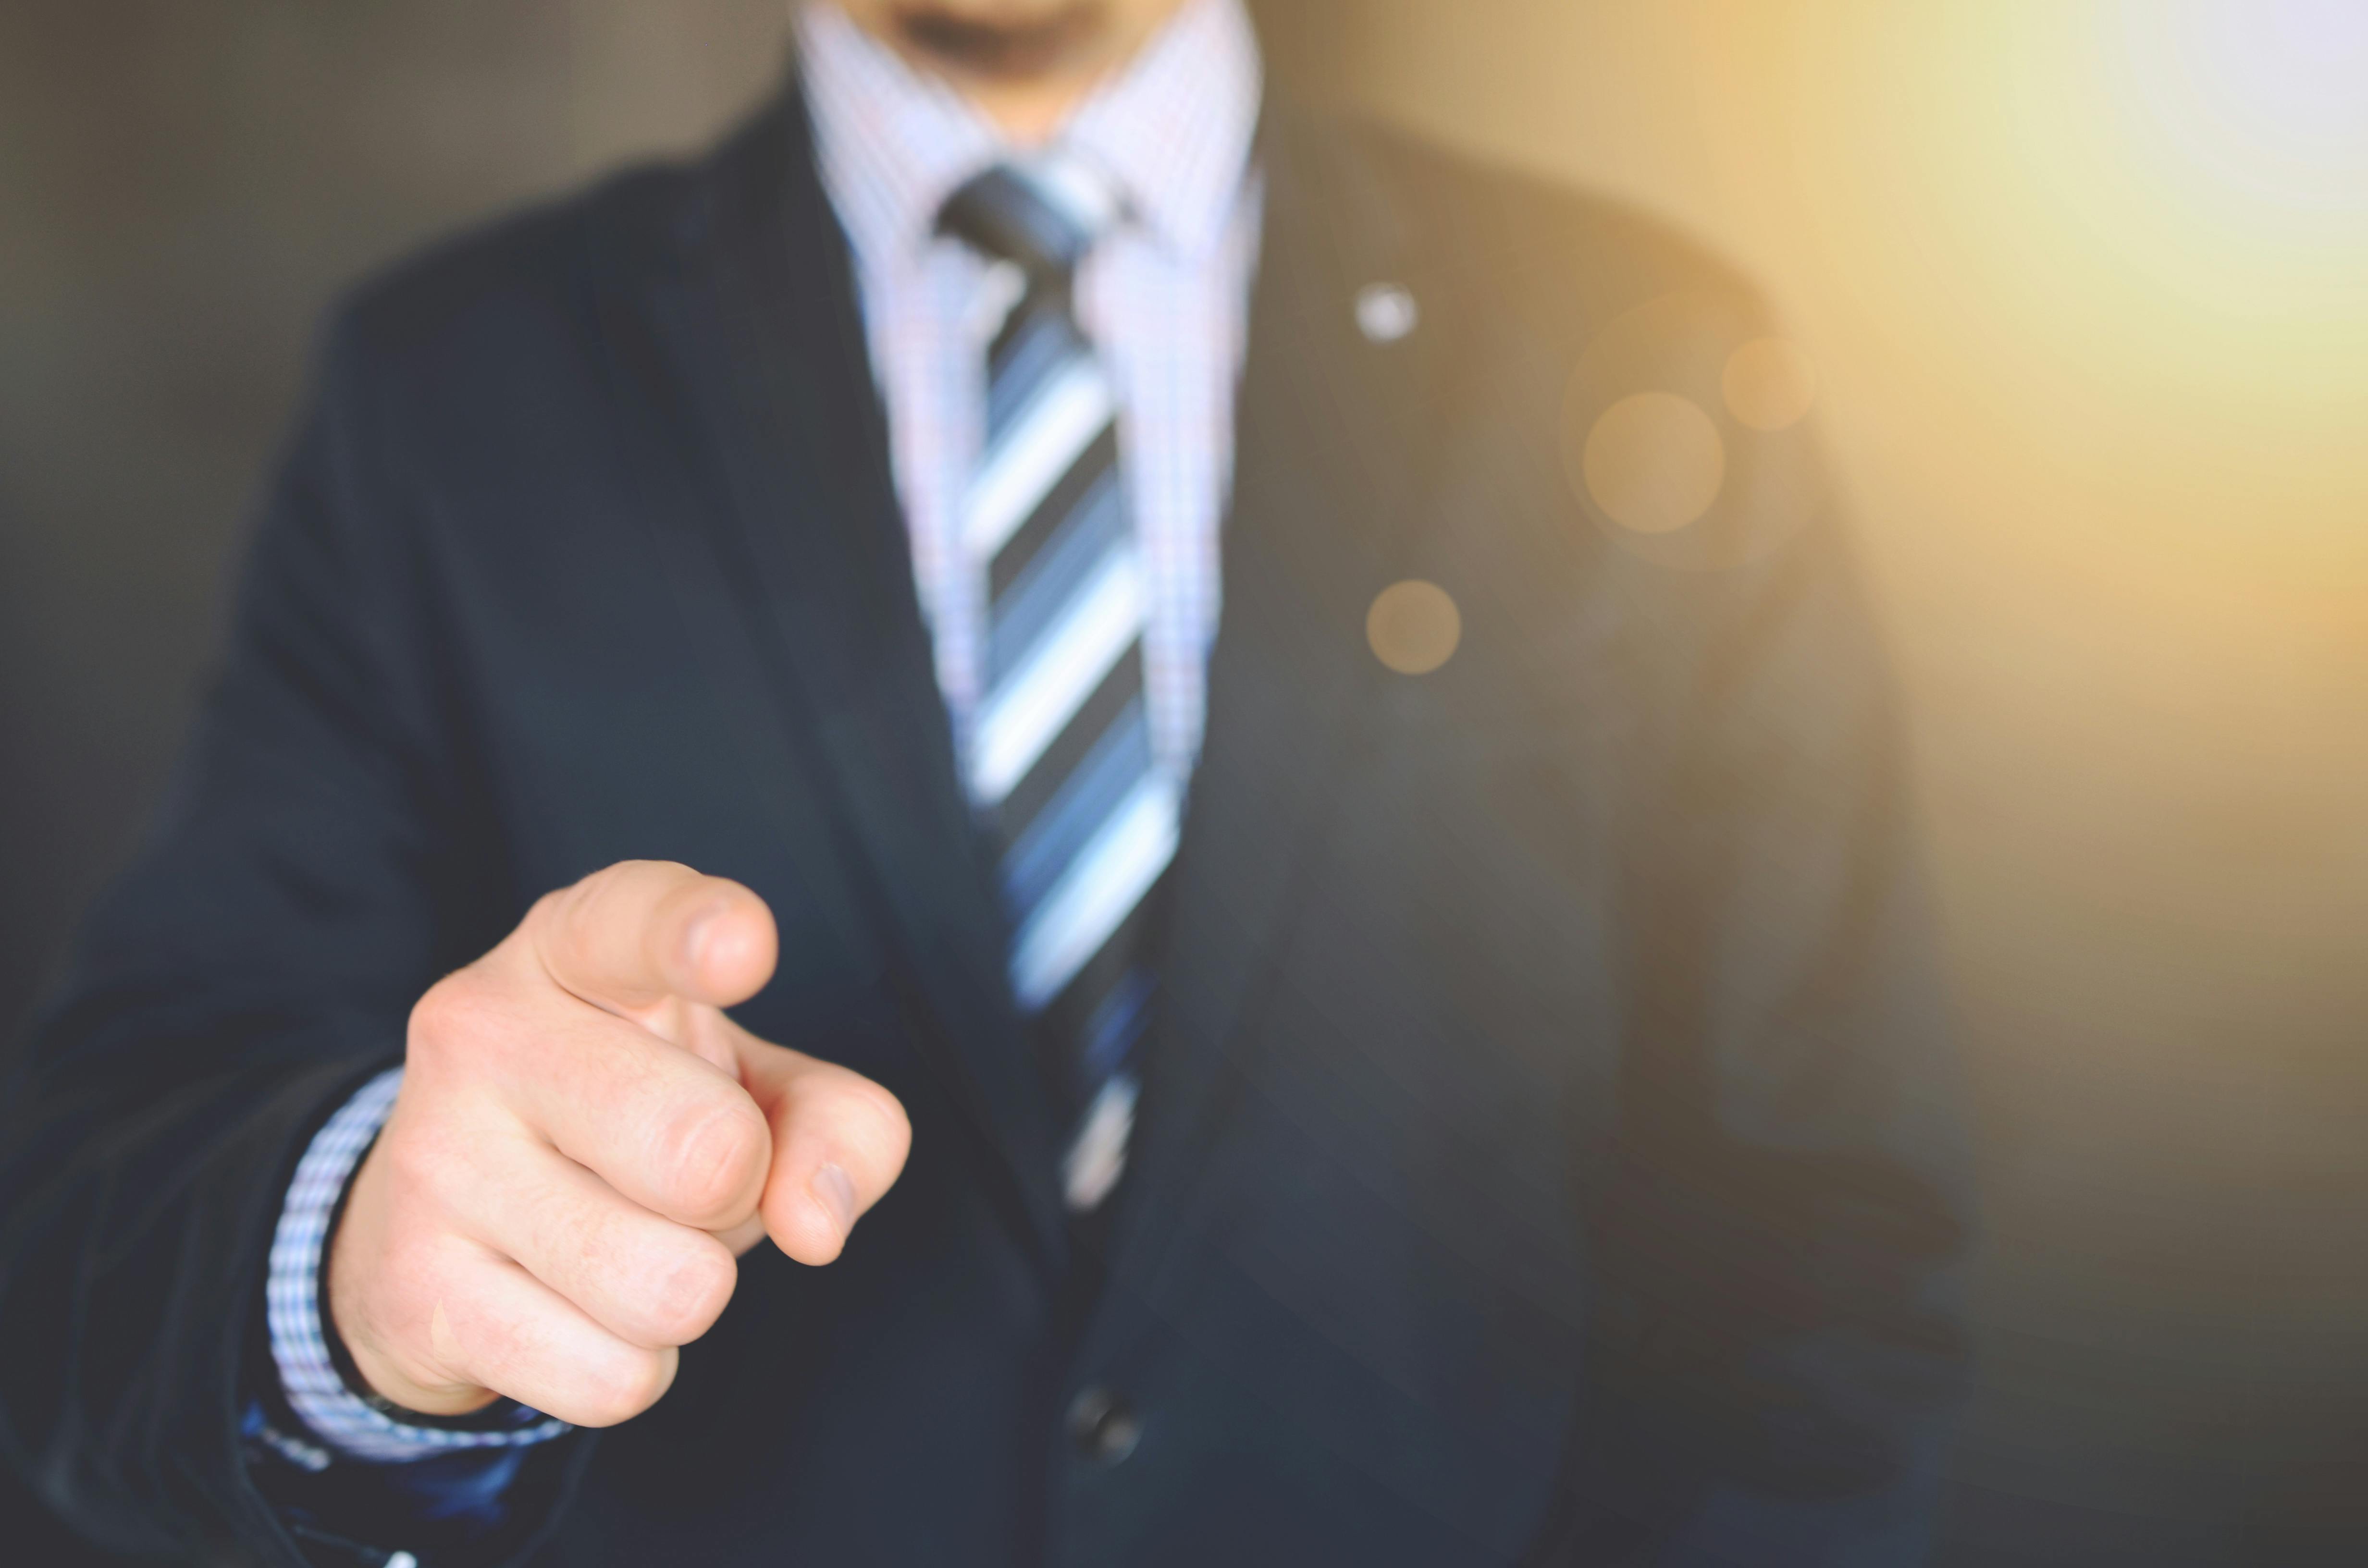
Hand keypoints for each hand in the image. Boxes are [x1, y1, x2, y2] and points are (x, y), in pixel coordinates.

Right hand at [327, 861, 910, 1424]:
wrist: (445, 1221)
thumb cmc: (639, 1125)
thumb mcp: (754, 1089)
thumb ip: (838, 1124)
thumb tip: (814, 1222)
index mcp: (576, 948)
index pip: (634, 919)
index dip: (697, 932)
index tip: (744, 946)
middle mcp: (486, 1028)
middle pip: (709, 1153)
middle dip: (738, 1193)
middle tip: (688, 1178)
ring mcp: (437, 1156)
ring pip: (671, 1287)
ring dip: (689, 1291)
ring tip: (629, 1240)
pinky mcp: (415, 1287)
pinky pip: (612, 1377)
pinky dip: (631, 1367)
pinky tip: (576, 1310)